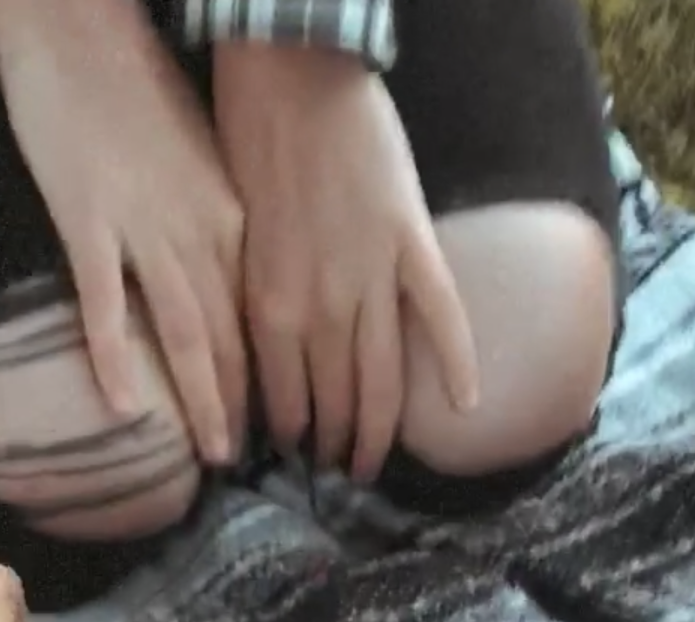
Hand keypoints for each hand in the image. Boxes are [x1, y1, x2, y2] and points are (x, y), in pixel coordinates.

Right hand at [0, 0, 246, 464]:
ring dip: (202, 400)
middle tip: (249, 464)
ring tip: (214, 455)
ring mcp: (142, 229)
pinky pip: (104, 303)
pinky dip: (114, 357)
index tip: (276, 426)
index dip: (269, 377)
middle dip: (244, 407)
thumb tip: (222, 284)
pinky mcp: (86, 222)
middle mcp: (198, 230)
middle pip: (231, 336)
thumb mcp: (198, 163)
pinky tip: (122, 407)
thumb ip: (212, 226)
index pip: (260, 316)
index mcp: (230, 217)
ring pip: (186, 331)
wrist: (80, 27)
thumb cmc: (136, 91)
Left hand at [212, 45, 478, 477]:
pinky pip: (440, 315)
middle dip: (333, 445)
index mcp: (267, 309)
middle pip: (333, 399)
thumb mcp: (228, 242)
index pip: (283, 399)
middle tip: (337, 471)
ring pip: (381, 377)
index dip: (292, 435)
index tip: (296, 455)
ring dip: (376, 430)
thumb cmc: (245, 149)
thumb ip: (249, 302)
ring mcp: (370, 279)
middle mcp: (319, 309)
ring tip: (372, 464)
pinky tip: (466, 404)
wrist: (289, 77)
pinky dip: (457, 361)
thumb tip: (252, 359)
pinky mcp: (411, 245)